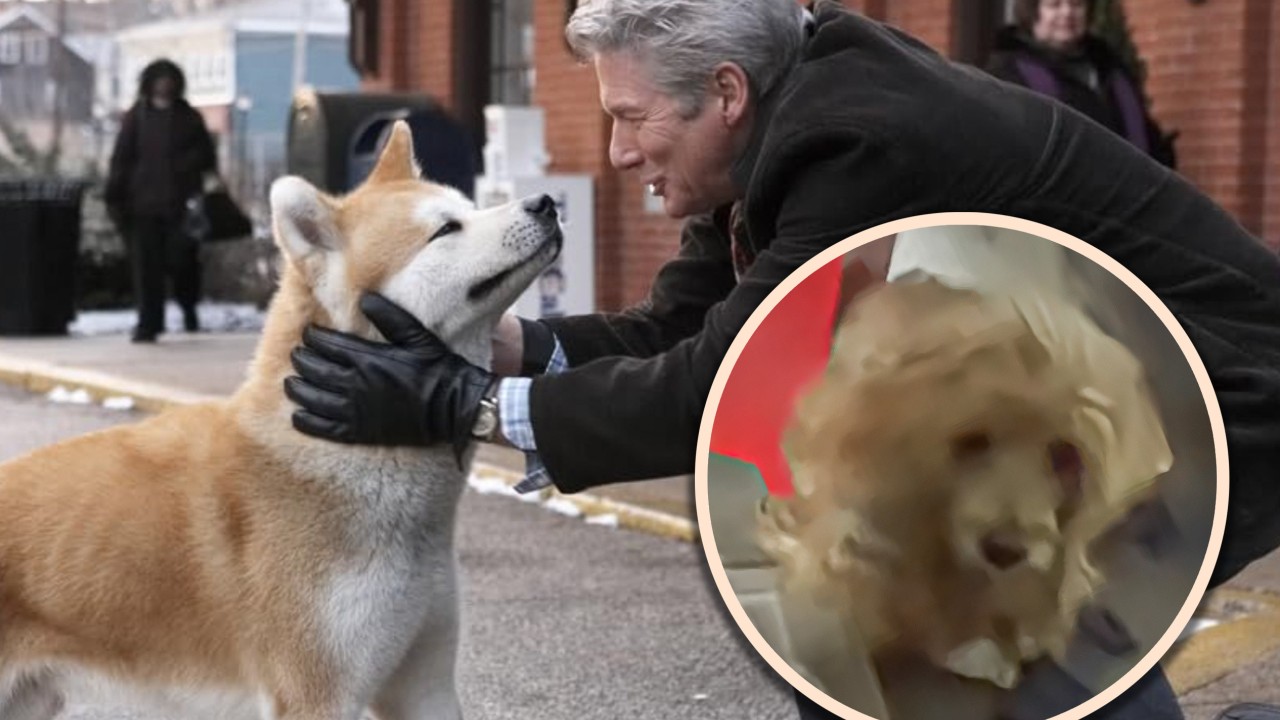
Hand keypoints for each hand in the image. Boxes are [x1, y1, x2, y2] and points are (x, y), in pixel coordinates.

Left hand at [284, 292, 496, 464]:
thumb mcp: (417, 336)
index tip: (308, 334)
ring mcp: (357, 410)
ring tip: (291, 384)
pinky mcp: (361, 432)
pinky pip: (325, 428)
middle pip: (315, 370)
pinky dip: (307, 421)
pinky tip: (298, 416)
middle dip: (302, 361)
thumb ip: (389, 316)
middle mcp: (357, 384)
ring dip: (298, 389)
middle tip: (297, 356)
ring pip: (314, 398)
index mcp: (368, 358)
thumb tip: (365, 298)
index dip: (313, 338)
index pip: (327, 345)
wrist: (453, 406)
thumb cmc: (436, 368)